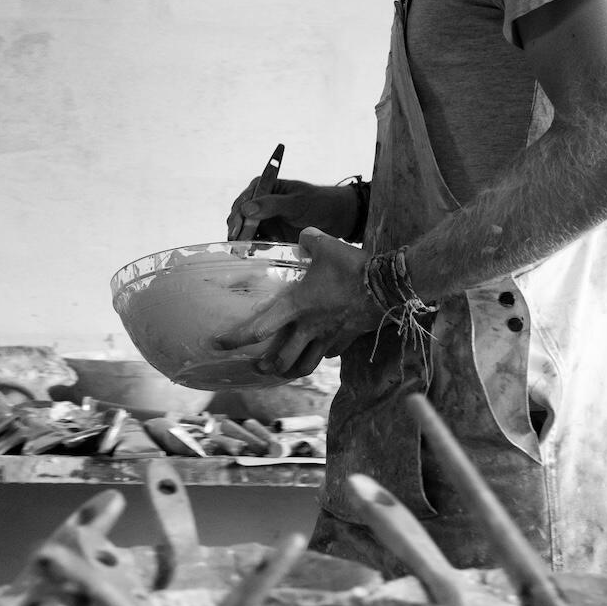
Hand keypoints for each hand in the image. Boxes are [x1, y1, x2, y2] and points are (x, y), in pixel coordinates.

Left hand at [214, 227, 382, 377]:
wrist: (387, 285)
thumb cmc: (353, 266)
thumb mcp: (326, 245)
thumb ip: (309, 239)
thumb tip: (303, 235)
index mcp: (296, 306)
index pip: (258, 329)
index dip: (235, 339)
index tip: (219, 344)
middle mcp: (308, 327)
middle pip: (280, 360)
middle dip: (265, 367)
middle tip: (256, 365)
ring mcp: (328, 336)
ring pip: (305, 365)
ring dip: (290, 370)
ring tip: (281, 369)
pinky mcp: (345, 339)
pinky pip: (329, 353)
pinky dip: (320, 355)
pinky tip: (318, 351)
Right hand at [226, 179, 359, 243]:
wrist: (334, 217)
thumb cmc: (317, 202)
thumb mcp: (295, 202)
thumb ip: (272, 205)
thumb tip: (247, 209)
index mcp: (263, 187)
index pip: (243, 201)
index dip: (238, 216)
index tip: (238, 229)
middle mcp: (259, 202)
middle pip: (240, 217)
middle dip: (238, 231)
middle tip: (240, 244)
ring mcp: (264, 218)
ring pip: (245, 230)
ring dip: (246, 239)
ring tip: (249, 248)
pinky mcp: (270, 233)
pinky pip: (257, 240)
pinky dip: (257, 244)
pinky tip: (263, 247)